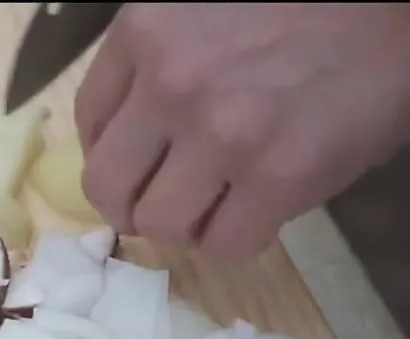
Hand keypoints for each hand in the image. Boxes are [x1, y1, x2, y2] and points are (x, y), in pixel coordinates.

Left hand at [75, 4, 409, 254]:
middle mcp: (169, 81)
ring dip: (191, 229)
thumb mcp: (209, 8)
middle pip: (108, 186)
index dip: (114, 157)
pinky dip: (242, 240)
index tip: (143, 167)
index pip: (89, 122)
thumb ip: (166, 60)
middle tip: (172, 207)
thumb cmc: (320, 1)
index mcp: (146, 31)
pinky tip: (267, 214)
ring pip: (162, 226)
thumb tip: (143, 135)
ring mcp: (221, 131)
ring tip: (225, 209)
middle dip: (136, 207)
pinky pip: (228, 243)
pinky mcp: (278, 175)